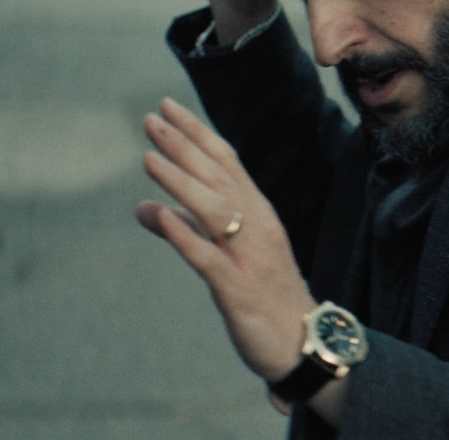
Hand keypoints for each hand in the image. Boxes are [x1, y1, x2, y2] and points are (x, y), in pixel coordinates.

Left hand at [136, 97, 314, 383]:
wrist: (303, 341)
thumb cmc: (263, 294)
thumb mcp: (223, 255)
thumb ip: (187, 229)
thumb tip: (145, 208)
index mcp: (257, 214)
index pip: (226, 163)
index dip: (196, 133)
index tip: (167, 106)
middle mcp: (257, 226)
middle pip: (218, 178)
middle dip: (183, 146)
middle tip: (151, 118)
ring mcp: (249, 256)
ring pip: (215, 210)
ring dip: (181, 182)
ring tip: (149, 158)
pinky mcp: (238, 289)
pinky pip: (209, 258)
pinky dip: (184, 236)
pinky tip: (159, 217)